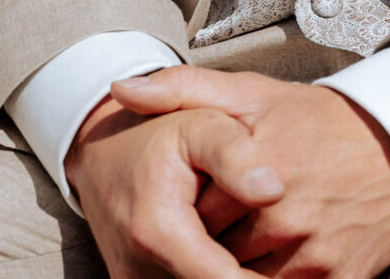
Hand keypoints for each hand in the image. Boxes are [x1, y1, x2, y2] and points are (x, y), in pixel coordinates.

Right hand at [65, 85, 282, 277]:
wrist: (99, 153)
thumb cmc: (159, 135)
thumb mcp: (199, 125)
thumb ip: (234, 155)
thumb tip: (273, 191)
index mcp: (157, 231)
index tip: (290, 264)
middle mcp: (138, 269)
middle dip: (249, 275)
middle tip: (273, 251)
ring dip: (226, 274)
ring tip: (247, 249)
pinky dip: (207, 273)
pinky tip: (225, 256)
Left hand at [108, 68, 389, 278]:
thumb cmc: (316, 119)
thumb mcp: (251, 92)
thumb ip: (181, 89)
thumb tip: (120, 90)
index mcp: (262, 167)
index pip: (196, 209)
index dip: (184, 209)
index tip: (181, 202)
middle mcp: (289, 215)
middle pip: (218, 251)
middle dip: (206, 243)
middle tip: (205, 230)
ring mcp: (317, 252)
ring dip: (235, 268)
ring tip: (237, 242)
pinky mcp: (341, 278)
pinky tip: (264, 262)